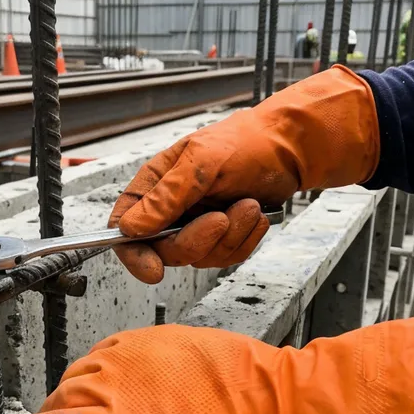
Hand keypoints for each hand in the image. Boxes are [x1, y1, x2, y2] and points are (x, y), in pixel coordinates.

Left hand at [9, 320, 413, 413]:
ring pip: (69, 401)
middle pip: (79, 379)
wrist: (281, 405)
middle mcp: (128, 357)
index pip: (101, 360)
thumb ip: (178, 369)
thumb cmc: (259, 386)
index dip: (88, 384)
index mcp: (150, 339)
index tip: (84, 397)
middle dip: (67, 400)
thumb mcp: (211, 359)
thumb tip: (170, 387)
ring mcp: (124, 390)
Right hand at [110, 66, 380, 283]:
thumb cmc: (245, 144)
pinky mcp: (221, 239)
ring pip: (199, 258)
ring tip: (246, 205)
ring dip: (230, 236)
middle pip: (164, 251)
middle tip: (221, 218)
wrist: (288, 150)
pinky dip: (245, 240)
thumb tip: (131, 227)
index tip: (154, 269)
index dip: (134, 253)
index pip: (125, 228)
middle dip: (198, 240)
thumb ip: (166, 196)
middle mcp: (170, 210)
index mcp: (154, 186)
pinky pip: (225, 258)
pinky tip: (253, 216)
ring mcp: (195, 226)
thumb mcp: (202, 162)